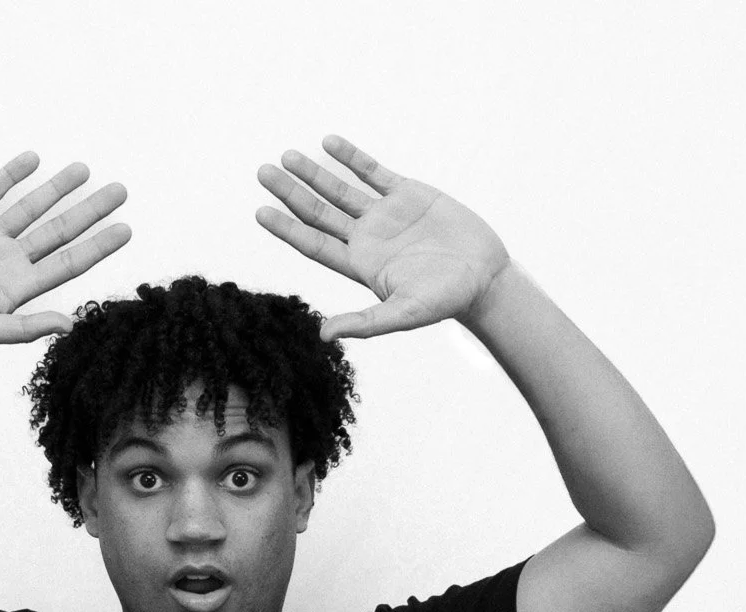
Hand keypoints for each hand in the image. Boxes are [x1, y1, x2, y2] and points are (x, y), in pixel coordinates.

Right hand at [0, 152, 130, 349]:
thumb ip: (26, 327)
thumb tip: (69, 324)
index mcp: (21, 285)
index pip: (70, 261)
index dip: (98, 245)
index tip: (126, 229)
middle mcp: (9, 259)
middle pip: (59, 230)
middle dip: (89, 210)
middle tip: (120, 190)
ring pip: (28, 207)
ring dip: (55, 188)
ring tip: (83, 169)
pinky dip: (9, 176)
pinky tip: (31, 159)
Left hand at [255, 136, 508, 341]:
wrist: (485, 277)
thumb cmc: (446, 300)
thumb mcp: (403, 314)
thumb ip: (364, 322)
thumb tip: (323, 335)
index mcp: (360, 265)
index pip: (313, 244)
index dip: (286, 228)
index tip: (260, 211)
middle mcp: (367, 238)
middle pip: (319, 213)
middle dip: (291, 193)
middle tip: (263, 171)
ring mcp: (385, 215)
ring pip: (341, 190)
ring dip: (314, 172)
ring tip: (287, 155)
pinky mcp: (408, 194)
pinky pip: (373, 172)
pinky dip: (352, 157)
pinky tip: (329, 142)